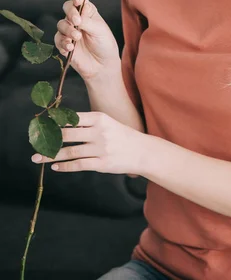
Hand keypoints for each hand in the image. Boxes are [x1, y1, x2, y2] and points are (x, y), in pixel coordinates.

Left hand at [31, 111, 145, 176]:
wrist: (142, 151)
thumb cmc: (122, 136)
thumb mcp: (107, 123)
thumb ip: (88, 123)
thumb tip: (63, 125)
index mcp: (100, 118)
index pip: (72, 118)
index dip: (55, 122)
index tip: (41, 124)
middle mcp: (100, 132)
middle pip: (68, 135)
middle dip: (49, 139)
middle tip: (35, 142)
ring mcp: (101, 148)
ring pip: (70, 152)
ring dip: (51, 156)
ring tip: (37, 158)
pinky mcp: (102, 163)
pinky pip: (79, 165)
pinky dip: (65, 166)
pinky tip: (55, 167)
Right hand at [54, 0, 120, 81]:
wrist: (102, 66)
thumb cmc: (104, 45)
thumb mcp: (99, 31)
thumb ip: (87, 21)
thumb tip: (77, 16)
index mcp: (88, 12)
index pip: (79, 0)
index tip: (78, 0)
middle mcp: (77, 19)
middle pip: (67, 8)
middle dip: (70, 13)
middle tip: (77, 21)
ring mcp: (69, 31)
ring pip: (61, 24)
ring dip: (68, 30)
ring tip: (77, 37)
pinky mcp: (63, 44)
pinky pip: (57, 39)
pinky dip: (63, 42)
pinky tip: (71, 47)